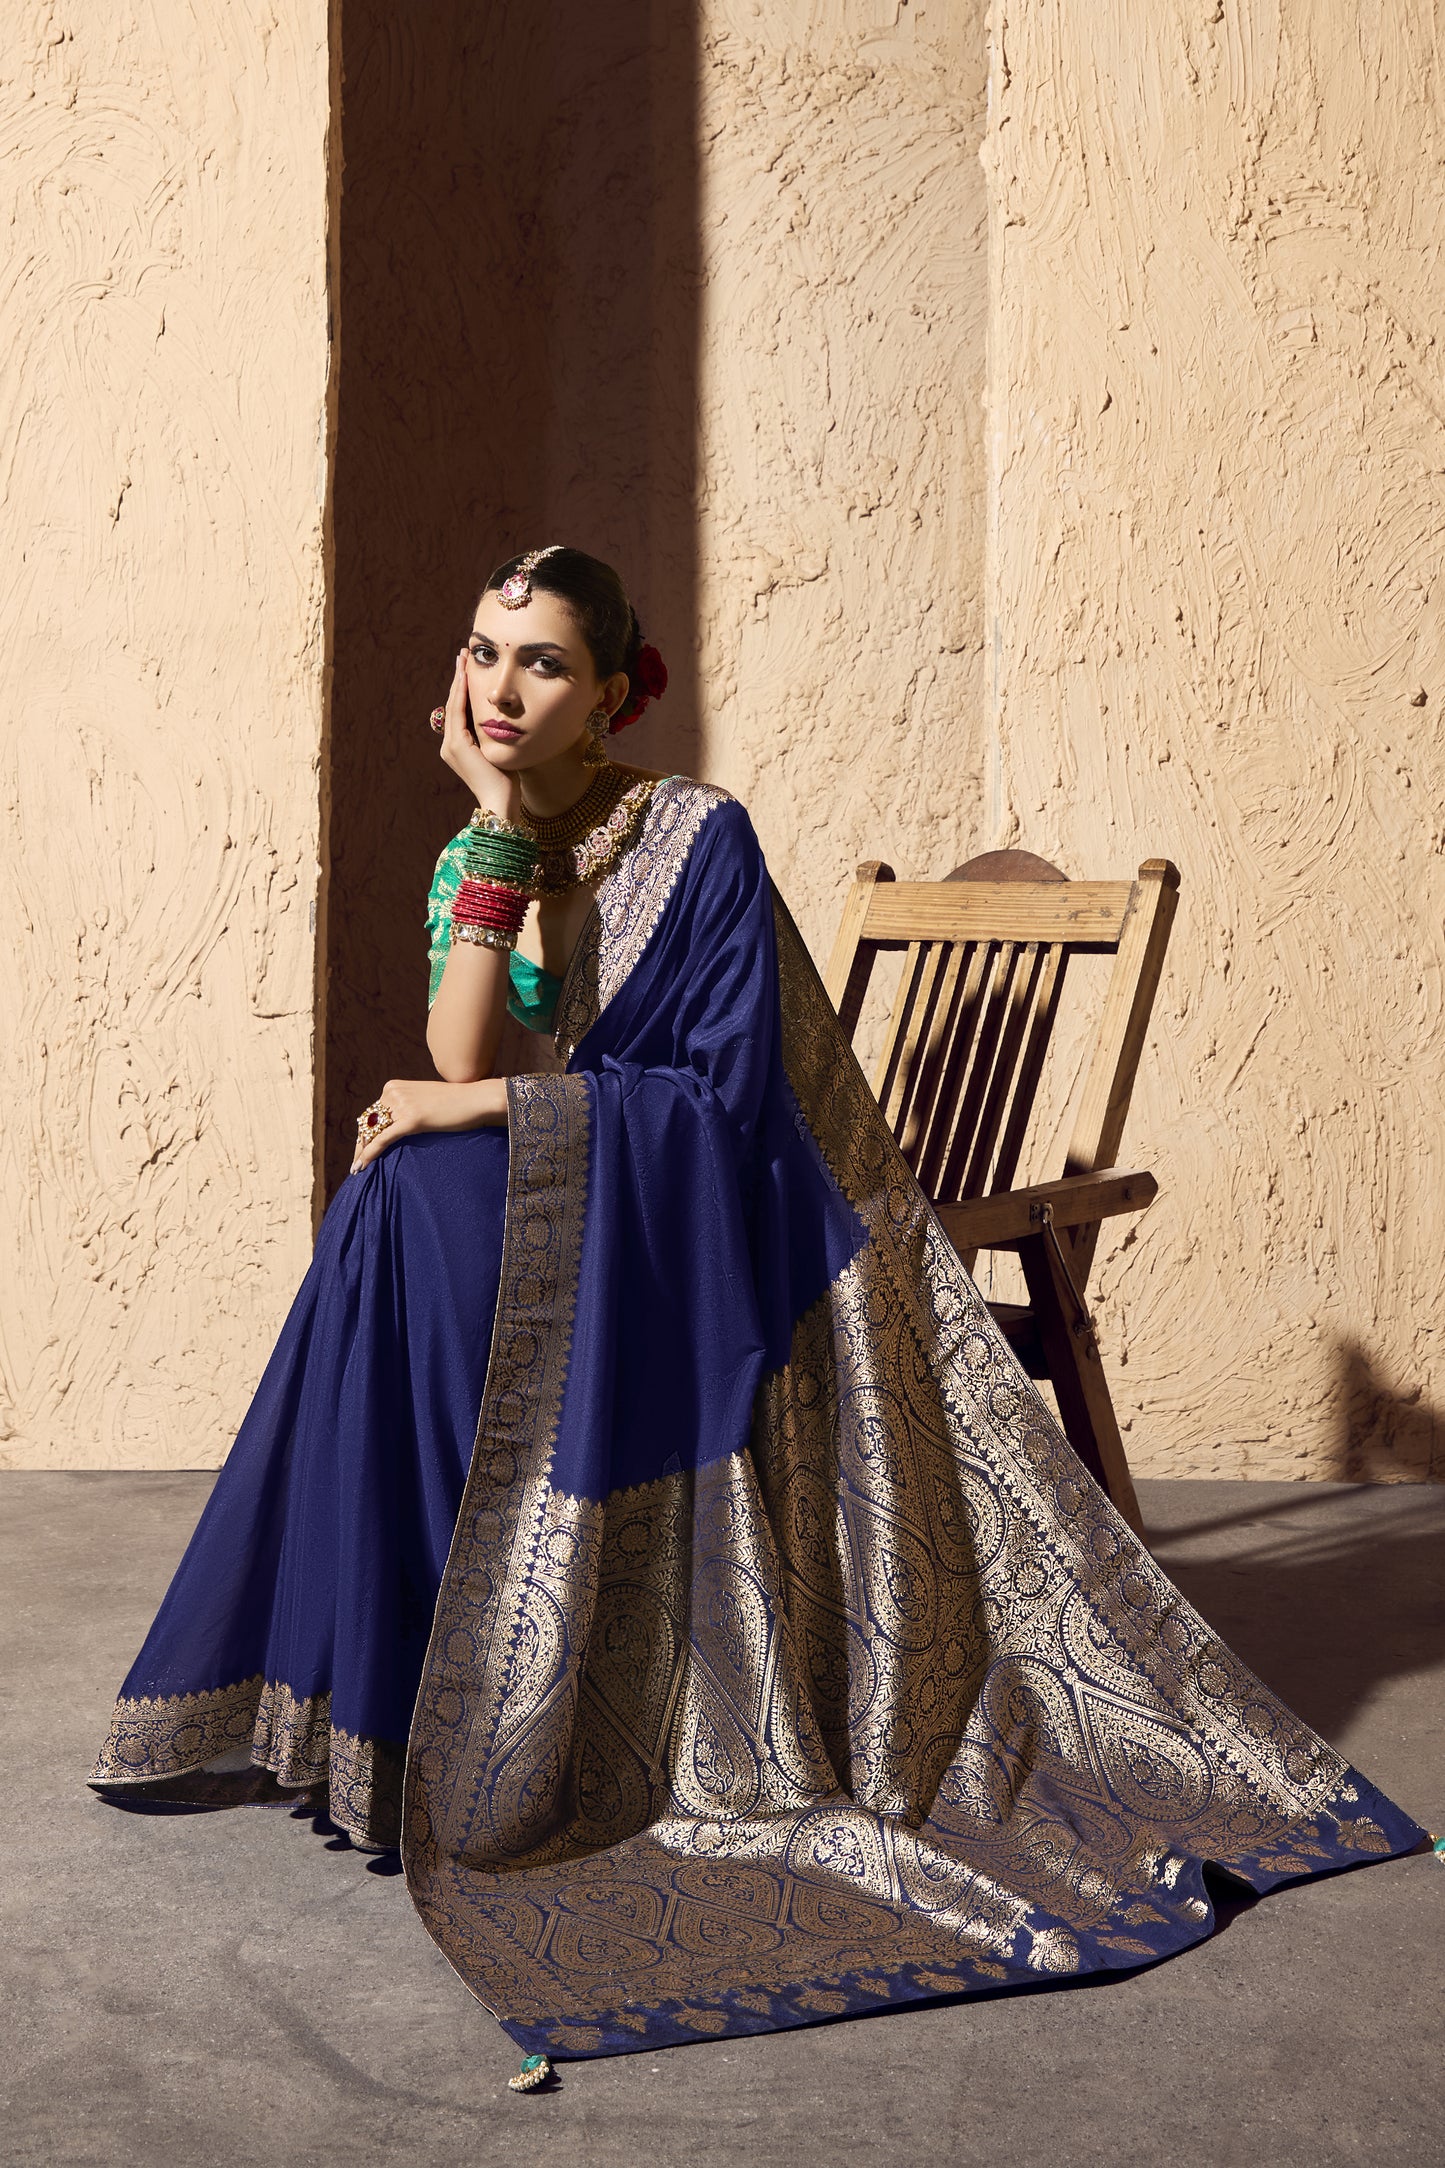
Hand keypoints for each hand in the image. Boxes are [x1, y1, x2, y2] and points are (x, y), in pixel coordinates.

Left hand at [350, 1076, 507, 1172]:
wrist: (477, 1099)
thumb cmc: (457, 1103)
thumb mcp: (425, 1100)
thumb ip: (409, 1107)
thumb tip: (399, 1126)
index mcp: (394, 1087)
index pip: (371, 1114)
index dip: (364, 1134)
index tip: (360, 1149)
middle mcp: (394, 1093)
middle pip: (368, 1124)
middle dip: (361, 1144)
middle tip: (356, 1163)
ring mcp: (402, 1105)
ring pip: (373, 1133)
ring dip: (361, 1152)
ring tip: (357, 1169)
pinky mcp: (411, 1119)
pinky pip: (383, 1139)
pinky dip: (369, 1154)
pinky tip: (362, 1166)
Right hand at [438, 650, 522, 823]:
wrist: (501, 802)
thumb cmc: (507, 781)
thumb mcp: (500, 752)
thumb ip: (496, 736)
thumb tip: (505, 720)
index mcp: (459, 747)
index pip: (459, 710)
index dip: (462, 687)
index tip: (468, 666)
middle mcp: (450, 746)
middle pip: (453, 703)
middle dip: (458, 677)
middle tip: (463, 654)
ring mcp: (451, 747)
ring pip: (453, 704)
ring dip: (458, 679)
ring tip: (462, 658)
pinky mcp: (457, 747)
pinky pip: (458, 713)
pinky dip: (461, 694)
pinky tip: (465, 676)